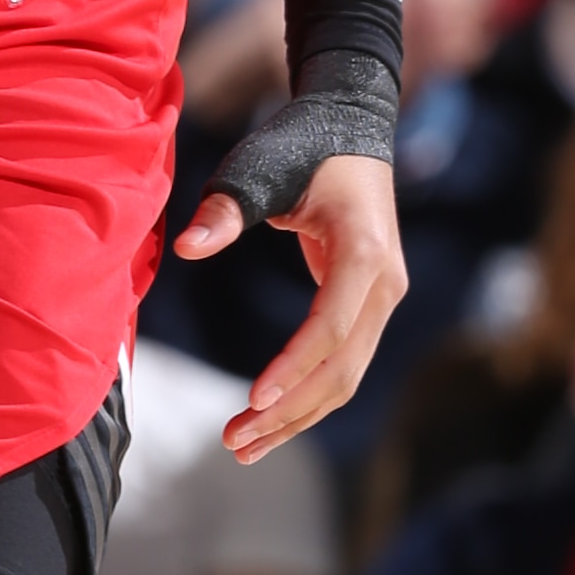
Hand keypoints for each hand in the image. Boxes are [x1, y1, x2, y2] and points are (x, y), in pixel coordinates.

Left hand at [173, 146, 407, 455]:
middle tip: (233, 440)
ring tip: (242, 445)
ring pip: (345, 377)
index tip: (252, 400)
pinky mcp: (370, 307)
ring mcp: (383, 299)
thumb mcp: (257, 167)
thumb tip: (190, 248)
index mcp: (365, 251)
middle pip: (342, 368)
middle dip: (288, 411)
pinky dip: (306, 398)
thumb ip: (226, 208)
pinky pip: (341, 364)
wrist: (351, 128)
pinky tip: (268, 423)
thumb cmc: (301, 146)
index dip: (292, 368)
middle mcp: (385, 283)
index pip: (331, 327)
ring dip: (296, 416)